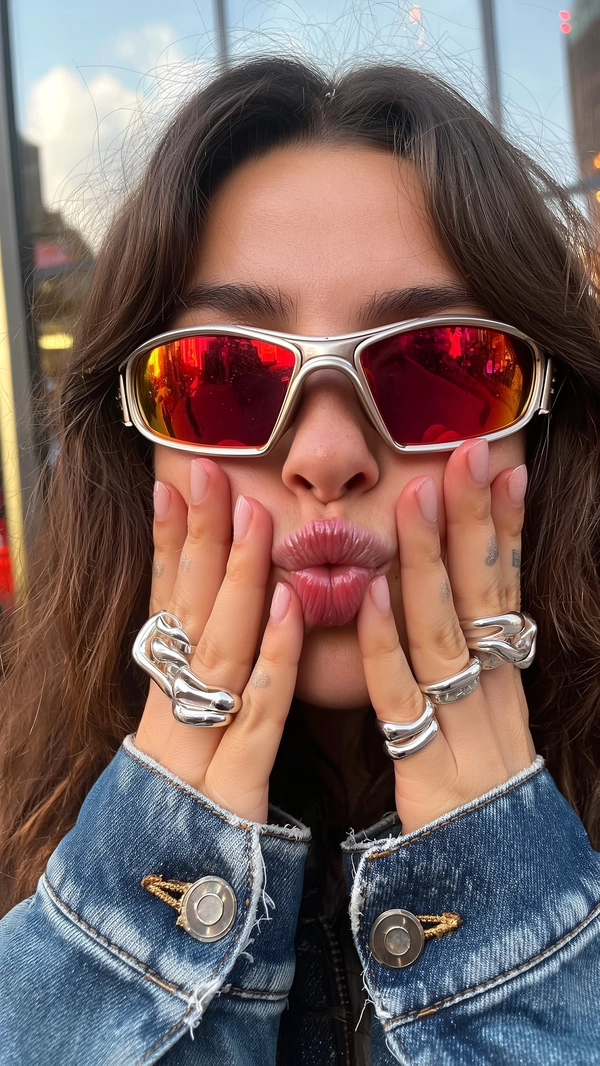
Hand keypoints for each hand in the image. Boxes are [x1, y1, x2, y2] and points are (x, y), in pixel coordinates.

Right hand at [134, 459, 302, 822]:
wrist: (152, 916)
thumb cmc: (181, 822)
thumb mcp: (183, 744)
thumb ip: (202, 687)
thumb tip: (213, 629)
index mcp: (162, 699)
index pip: (168, 605)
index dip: (173, 543)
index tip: (175, 481)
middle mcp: (171, 713)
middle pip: (188, 614)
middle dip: (200, 537)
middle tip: (208, 471)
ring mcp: (197, 750)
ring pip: (220, 650)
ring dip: (237, 579)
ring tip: (251, 514)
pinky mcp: (230, 792)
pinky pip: (256, 716)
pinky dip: (275, 658)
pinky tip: (293, 606)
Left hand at [356, 438, 534, 834]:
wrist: (497, 890)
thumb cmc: (479, 792)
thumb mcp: (483, 714)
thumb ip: (465, 658)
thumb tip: (445, 597)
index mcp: (502, 677)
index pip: (503, 587)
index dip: (503, 526)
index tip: (502, 465)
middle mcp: (491, 693)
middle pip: (482, 596)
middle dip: (476, 520)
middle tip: (472, 453)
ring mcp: (463, 730)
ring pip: (445, 633)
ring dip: (430, 562)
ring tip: (420, 496)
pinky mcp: (428, 772)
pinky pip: (402, 700)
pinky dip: (387, 645)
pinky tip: (372, 595)